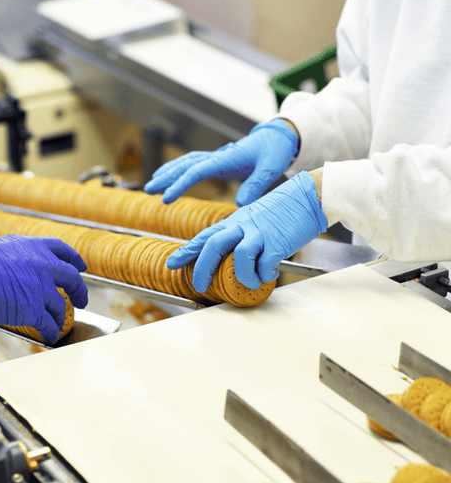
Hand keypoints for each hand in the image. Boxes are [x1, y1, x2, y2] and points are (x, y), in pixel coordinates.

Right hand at [0, 235, 87, 343]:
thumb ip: (16, 259)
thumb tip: (17, 270)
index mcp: (33, 247)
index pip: (62, 251)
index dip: (74, 260)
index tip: (80, 266)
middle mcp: (43, 265)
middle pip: (72, 279)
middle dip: (79, 291)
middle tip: (81, 299)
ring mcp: (41, 288)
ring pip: (61, 306)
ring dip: (62, 316)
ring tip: (60, 322)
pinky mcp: (34, 310)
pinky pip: (50, 324)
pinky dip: (52, 332)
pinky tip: (50, 336)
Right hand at [144, 118, 297, 205]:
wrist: (279, 137)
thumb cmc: (275, 151)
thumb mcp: (271, 168)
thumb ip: (256, 185)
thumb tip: (241, 204)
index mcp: (227, 158)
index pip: (197, 171)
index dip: (180, 185)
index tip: (166, 199)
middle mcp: (217, 156)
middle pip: (185, 165)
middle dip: (165, 178)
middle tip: (148, 190)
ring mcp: (216, 157)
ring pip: (186, 163)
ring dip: (168, 173)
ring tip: (151, 185)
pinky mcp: (217, 161)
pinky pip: (192, 165)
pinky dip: (178, 171)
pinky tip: (168, 178)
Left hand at [166, 172, 327, 290]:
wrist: (310, 195)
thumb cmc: (283, 209)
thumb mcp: (254, 217)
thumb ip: (240, 234)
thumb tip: (231, 257)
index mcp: (235, 221)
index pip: (205, 236)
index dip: (187, 251)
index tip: (172, 263)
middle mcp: (243, 226)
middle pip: (213, 246)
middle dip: (202, 269)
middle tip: (200, 286)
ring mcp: (260, 233)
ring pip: (239, 258)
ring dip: (243, 277)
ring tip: (249, 284)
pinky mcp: (278, 242)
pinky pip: (265, 265)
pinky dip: (265, 275)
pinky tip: (270, 275)